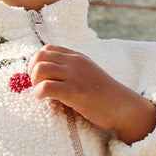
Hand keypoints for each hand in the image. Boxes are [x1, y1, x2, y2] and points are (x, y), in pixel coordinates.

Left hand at [28, 44, 155, 143]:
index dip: (37, 63)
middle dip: (32, 72)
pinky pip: (46, 87)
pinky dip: (39, 93)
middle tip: (38, 87)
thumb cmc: (103, 95)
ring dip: (35, 83)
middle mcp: (75, 63)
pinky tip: (44, 100)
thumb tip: (46, 76)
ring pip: (40, 69)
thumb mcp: (87, 74)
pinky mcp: (75, 92)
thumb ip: (70, 70)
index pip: (47, 49)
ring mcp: (76, 76)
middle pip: (39, 57)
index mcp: (77, 57)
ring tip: (41, 94)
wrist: (123, 107)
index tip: (40, 78)